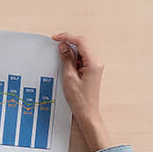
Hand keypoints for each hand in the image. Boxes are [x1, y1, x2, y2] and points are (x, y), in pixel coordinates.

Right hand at [51, 32, 112, 146]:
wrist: (87, 114)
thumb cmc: (80, 100)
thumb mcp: (69, 77)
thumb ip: (67, 59)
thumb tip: (63, 46)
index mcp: (93, 63)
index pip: (81, 42)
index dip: (67, 37)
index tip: (56, 38)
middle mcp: (96, 63)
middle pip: (82, 45)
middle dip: (68, 43)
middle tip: (55, 44)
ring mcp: (94, 67)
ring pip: (81, 52)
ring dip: (70, 52)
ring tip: (59, 58)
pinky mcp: (90, 71)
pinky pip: (81, 60)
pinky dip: (72, 59)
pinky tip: (65, 64)